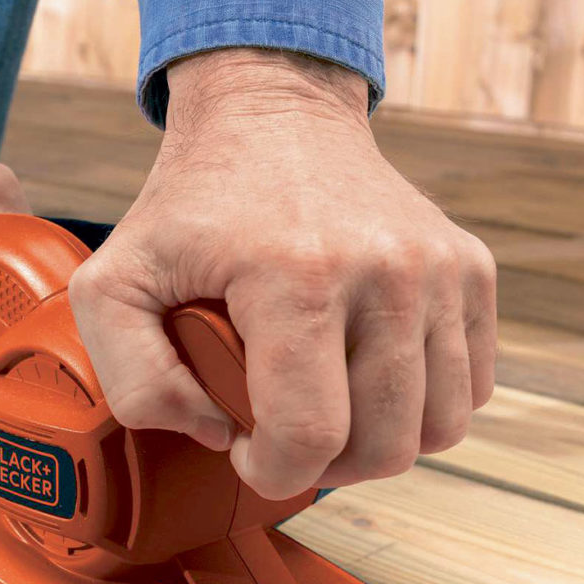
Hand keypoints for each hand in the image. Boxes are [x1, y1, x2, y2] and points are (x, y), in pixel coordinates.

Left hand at [68, 50, 496, 498]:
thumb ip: (136, 380)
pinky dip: (421, 409)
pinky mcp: (471, 270)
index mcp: (296, 277)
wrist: (273, 112)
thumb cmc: (188, 207)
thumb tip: (218, 433)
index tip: (241, 444)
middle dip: (321, 468)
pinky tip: (367, 384)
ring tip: (324, 412)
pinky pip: (469, 390)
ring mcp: (442, 270)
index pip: (309, 436)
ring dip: (375, 445)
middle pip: (383, 447)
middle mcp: (389, 272)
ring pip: (437, 430)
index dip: (270, 471)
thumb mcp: (112, 285)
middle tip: (279, 432)